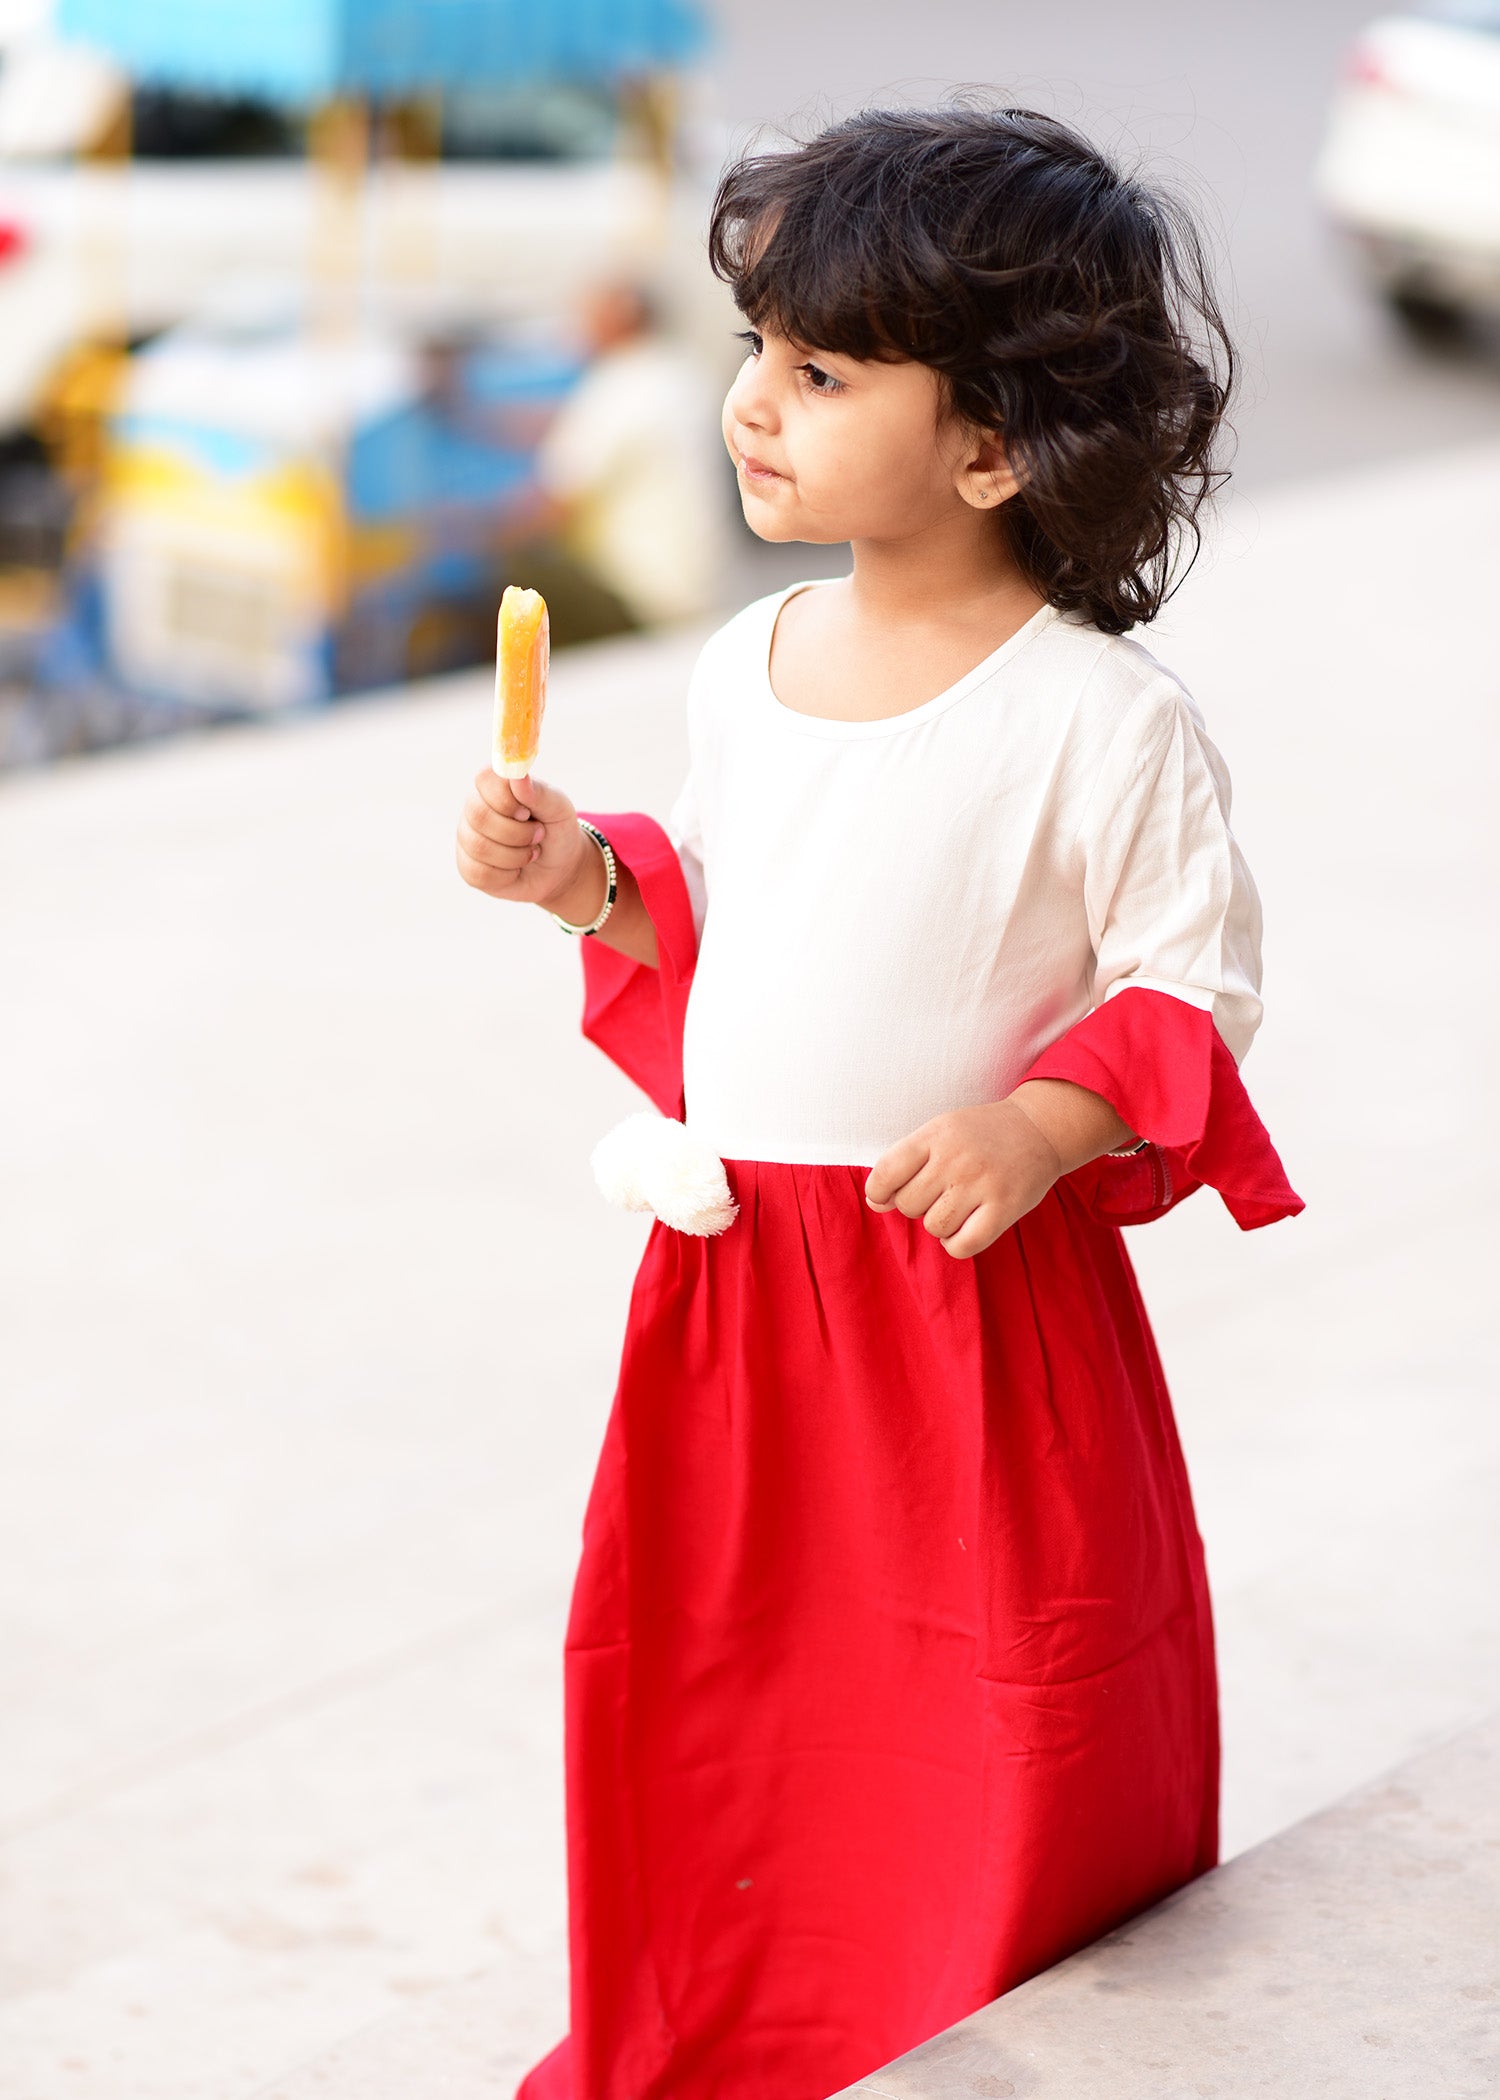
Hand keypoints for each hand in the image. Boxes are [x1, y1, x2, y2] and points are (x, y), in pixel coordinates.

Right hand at [456, 770, 594, 911]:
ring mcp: (467, 838)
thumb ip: (539, 792)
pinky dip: (508, 875)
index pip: (484, 780)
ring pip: (480, 848)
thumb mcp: (558, 809)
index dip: (506, 800)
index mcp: (494, 785)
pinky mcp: (468, 867)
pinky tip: (516, 869)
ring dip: (517, 855)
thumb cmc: (557, 830)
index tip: (527, 813)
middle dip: (518, 833)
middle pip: (479, 816)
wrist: (560, 867)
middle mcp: (475, 807)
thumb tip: (519, 776)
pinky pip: (479, 873)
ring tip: (531, 852)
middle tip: (539, 835)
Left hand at [864, 1100, 1063, 1259]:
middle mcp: (956, 1158)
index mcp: (936, 1134)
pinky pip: (962, 1246)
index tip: (885, 1196)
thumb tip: (876, 1204)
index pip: (886, 1173)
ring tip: (957, 1206)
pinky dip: (957, 1244)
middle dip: (916, 1205)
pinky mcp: (1005, 1208)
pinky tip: (965, 1227)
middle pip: (908, 1204)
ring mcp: (982, 1183)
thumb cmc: (980, 1135)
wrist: (1039, 1128)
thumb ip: (905, 1162)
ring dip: (939, 1224)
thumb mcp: (940, 1130)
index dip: (878, 1193)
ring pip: (934, 1227)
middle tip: (938, 1193)